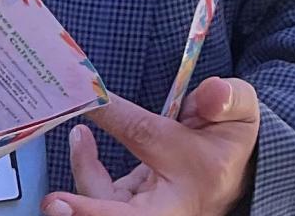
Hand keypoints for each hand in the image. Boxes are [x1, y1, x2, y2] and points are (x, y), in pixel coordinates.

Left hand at [42, 77, 259, 215]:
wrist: (231, 171)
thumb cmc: (227, 140)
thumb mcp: (239, 111)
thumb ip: (228, 98)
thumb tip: (213, 91)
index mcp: (198, 179)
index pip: (150, 144)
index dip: (120, 120)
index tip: (91, 105)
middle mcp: (168, 206)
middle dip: (89, 213)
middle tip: (55, 204)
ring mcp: (146, 210)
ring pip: (104, 203)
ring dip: (82, 172)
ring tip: (79, 134)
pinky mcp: (129, 207)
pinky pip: (99, 197)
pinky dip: (85, 169)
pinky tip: (82, 140)